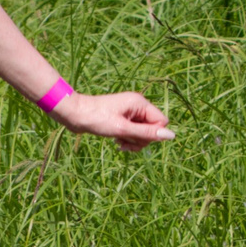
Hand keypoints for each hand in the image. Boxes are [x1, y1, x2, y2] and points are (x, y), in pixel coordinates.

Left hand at [55, 89, 173, 152]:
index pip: (161, 122)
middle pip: (152, 128)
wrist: (74, 115)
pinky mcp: (122, 118)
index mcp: (140, 103)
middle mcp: (137, 105)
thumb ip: (147, 133)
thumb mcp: (123, 129)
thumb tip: (171, 136)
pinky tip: (117, 142)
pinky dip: (127, 138)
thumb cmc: (97, 119)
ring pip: (142, 132)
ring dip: (133, 141)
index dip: (153, 134)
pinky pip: (133, 131)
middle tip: (125, 143)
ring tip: (119, 143)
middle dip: (141, 139)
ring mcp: (129, 112)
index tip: (137, 138)